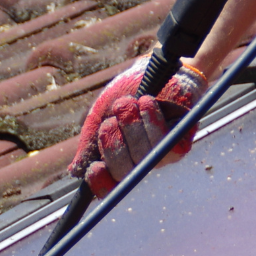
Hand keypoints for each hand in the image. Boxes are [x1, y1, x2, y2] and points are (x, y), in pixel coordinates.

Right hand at [69, 58, 205, 195]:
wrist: (153, 69)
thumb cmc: (125, 93)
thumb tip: (76, 171)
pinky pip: (165, 144)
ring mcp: (160, 155)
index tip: (95, 168)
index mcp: (117, 161)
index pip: (108, 187)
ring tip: (131, 103)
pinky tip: (146, 103)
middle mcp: (139, 163)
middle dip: (114, 144)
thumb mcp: (99, 115)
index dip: (100, 183)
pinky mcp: (180, 142)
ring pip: (143, 155)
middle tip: (111, 120)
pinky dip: (152, 121)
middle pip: (123, 173)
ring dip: (132, 125)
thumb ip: (89, 141)